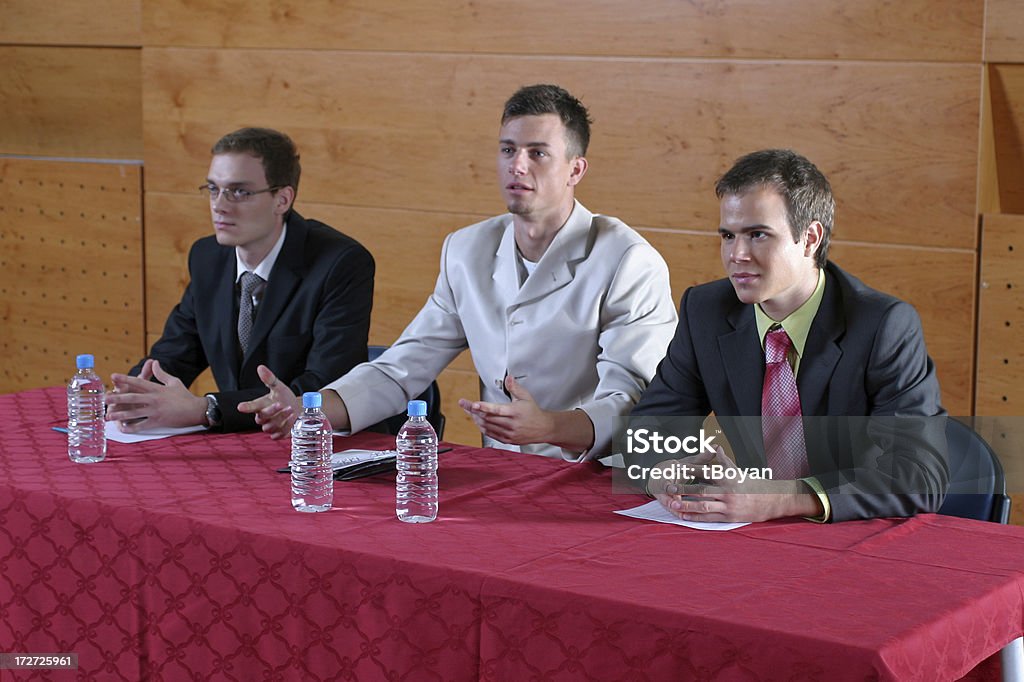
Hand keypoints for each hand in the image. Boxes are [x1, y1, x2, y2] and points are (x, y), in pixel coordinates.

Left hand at [106, 359, 206, 431]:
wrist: (196, 410)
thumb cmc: (185, 395)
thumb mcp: (174, 381)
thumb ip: (161, 373)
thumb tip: (154, 362)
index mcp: (157, 389)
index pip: (138, 382)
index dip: (125, 379)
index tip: (113, 376)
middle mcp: (154, 399)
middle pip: (133, 398)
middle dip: (118, 398)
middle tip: (105, 398)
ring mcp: (155, 411)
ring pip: (134, 413)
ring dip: (120, 414)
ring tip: (109, 415)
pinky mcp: (158, 422)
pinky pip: (142, 426)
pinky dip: (132, 428)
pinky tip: (123, 428)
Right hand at [237, 365, 299, 439]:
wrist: (297, 408)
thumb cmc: (284, 398)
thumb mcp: (278, 387)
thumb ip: (269, 378)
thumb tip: (260, 367)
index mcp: (260, 406)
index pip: (251, 407)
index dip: (246, 407)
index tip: (241, 407)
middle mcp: (263, 418)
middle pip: (261, 417)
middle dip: (271, 411)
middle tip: (281, 404)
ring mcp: (270, 427)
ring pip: (270, 427)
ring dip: (281, 419)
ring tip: (291, 410)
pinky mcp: (278, 434)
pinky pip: (278, 435)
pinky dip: (285, 428)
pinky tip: (293, 420)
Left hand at [458, 375, 555, 445]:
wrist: (543, 428)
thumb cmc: (534, 412)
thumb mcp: (526, 397)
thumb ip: (515, 387)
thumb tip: (508, 378)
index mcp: (515, 412)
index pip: (496, 410)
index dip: (483, 407)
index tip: (473, 404)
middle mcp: (511, 424)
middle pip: (487, 417)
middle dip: (473, 410)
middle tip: (464, 404)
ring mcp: (508, 433)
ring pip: (486, 426)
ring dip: (476, 418)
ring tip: (470, 411)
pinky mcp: (507, 440)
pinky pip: (490, 434)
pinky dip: (482, 427)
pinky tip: (478, 421)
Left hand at [656, 446, 820, 522]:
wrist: (770, 501)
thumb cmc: (751, 484)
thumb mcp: (738, 471)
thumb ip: (724, 460)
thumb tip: (715, 446)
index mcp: (728, 478)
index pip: (706, 472)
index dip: (690, 470)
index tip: (677, 468)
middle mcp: (727, 491)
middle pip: (701, 489)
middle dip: (684, 488)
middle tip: (669, 487)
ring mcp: (728, 505)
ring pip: (704, 505)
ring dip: (687, 505)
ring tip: (673, 504)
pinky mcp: (729, 517)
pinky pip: (710, 517)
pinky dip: (696, 517)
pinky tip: (685, 516)